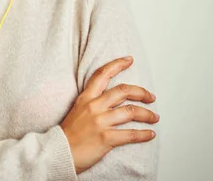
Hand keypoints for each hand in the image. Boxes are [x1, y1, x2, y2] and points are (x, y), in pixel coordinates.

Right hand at [60, 56, 158, 172]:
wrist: (58, 152)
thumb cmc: (68, 134)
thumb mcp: (77, 110)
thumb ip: (92, 102)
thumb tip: (110, 100)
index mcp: (85, 98)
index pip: (102, 75)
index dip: (117, 65)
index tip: (129, 60)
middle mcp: (94, 107)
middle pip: (123, 91)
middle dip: (141, 92)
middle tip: (150, 97)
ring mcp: (100, 122)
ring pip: (131, 112)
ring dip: (147, 114)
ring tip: (154, 117)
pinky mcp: (105, 138)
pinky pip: (131, 134)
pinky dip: (144, 134)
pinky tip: (150, 134)